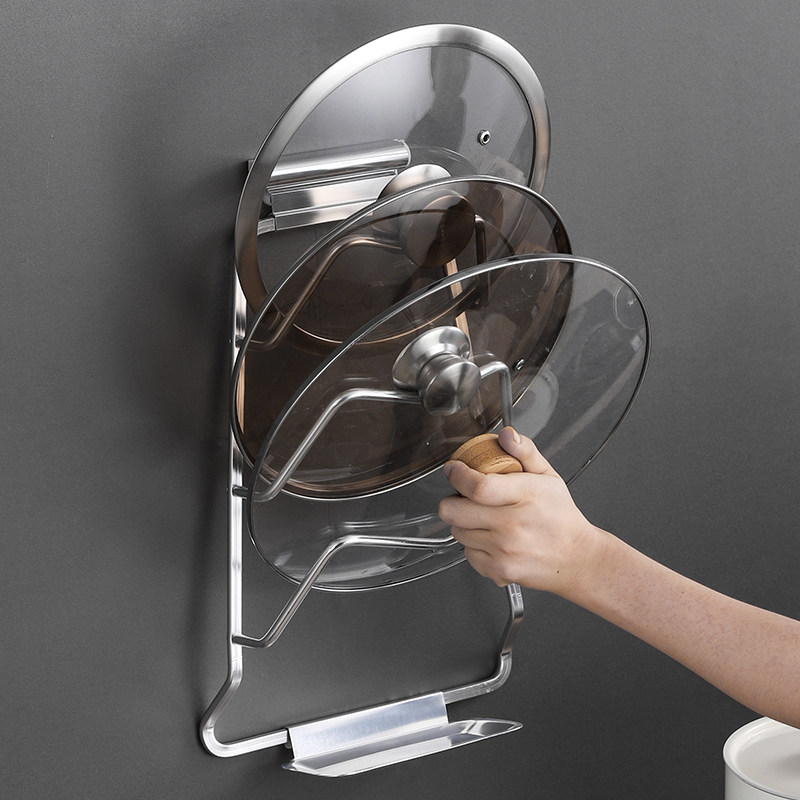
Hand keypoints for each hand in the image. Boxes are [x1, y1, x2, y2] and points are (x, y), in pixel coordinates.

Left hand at [438, 427, 601, 596]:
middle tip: (464, 497)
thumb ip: (525, 452)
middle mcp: (512, 525)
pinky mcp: (498, 571)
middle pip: (454, 511)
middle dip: (452, 500)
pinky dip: (474, 545)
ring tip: (483, 518)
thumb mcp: (549, 476)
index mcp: (525, 496)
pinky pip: (467, 553)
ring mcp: (504, 551)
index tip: (454, 469)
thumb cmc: (561, 517)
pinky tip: (491, 539)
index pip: (477, 486)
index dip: (457, 475)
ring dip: (463, 523)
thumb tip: (506, 435)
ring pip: (457, 532)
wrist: (577, 559)